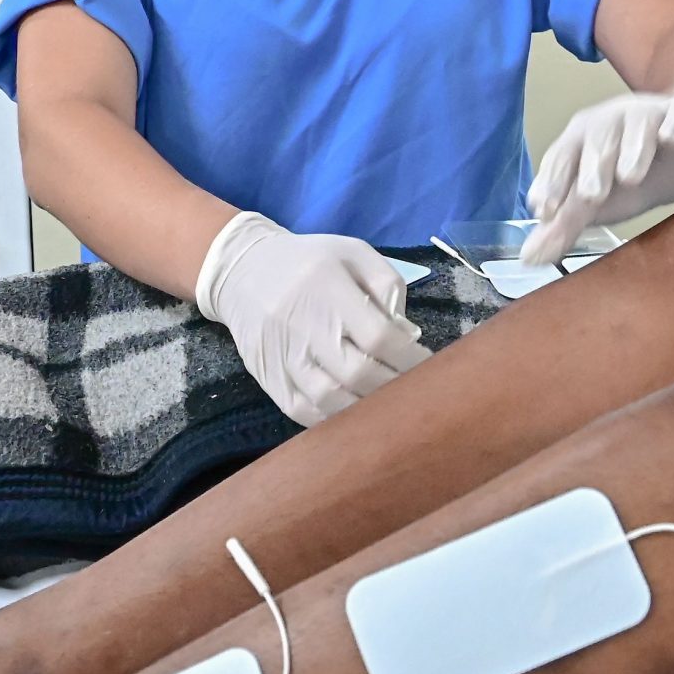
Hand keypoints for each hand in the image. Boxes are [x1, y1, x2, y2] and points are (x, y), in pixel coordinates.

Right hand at [195, 212, 430, 426]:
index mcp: (328, 287)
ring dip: (366, 409)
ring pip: (329, 399)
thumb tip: (408, 332)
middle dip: (394, 386)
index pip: (378, 336)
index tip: (431, 367)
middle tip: (415, 390)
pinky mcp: (268, 378)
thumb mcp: (353, 253)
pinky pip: (302, 411)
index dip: (410, 358)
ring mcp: (282, 356)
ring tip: (388, 406)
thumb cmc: (309, 262)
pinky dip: (333, 420)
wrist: (241, 271)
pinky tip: (354, 415)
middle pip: (357, 373)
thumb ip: (387, 284)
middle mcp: (303, 325)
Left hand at [521, 94, 673, 265]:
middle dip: (591, 167)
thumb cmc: (627, 177)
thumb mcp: (595, 205)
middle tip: (591, 196)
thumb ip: (563, 226)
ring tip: (630, 177)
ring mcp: (646, 116)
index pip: (560, 160)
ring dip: (631, 150)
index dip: (552, 183)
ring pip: (635, 127)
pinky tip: (672, 135)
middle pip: (596, 139)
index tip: (545, 209)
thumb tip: (529, 259)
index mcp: (578, 142)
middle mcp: (608, 124)